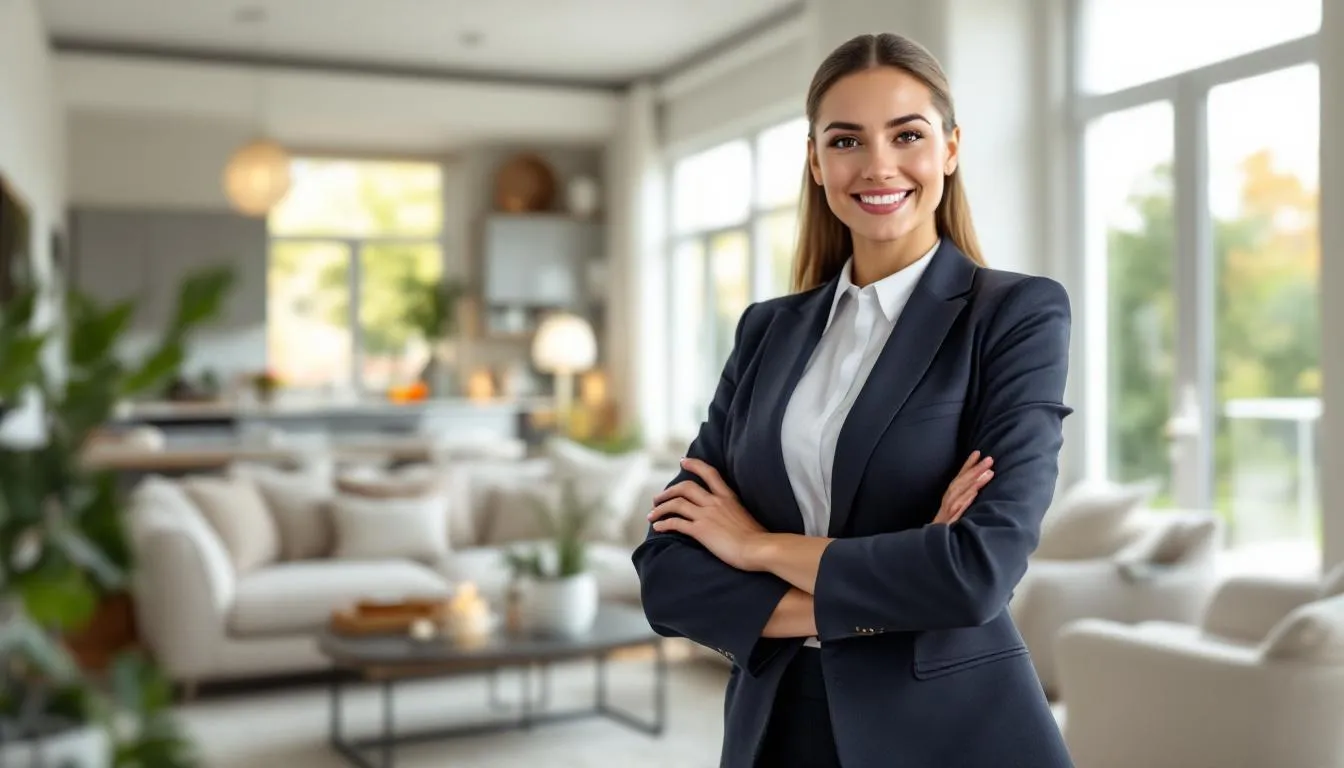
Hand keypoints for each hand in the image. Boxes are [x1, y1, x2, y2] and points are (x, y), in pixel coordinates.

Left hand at [647, 457, 767, 570]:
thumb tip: (726, 516)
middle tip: (657, 498)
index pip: (709, 473)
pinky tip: (658, 528)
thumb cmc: (757, 538)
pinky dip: (664, 524)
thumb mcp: (744, 515)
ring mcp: (706, 515)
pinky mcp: (701, 530)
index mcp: (728, 496)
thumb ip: (732, 511)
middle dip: (668, 491)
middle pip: (685, 487)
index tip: (683, 461)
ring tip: (652, 514)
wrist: (758, 548)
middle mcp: (715, 502)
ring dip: (661, 508)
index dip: (694, 465)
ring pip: (676, 504)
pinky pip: (676, 523)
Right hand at [932, 450, 993, 524]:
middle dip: (975, 469)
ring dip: (974, 481)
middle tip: (989, 459)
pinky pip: (959, 507)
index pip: (959, 477)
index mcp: (950, 497)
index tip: (978, 452)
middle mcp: (948, 500)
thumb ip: (963, 501)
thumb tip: (977, 491)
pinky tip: (975, 492)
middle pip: (961, 481)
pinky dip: (966, 498)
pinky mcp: (949, 520)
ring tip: (988, 472)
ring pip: (961, 492)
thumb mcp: (954, 512)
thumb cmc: (945, 528)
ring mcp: (949, 509)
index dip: (968, 465)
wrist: (934, 544)